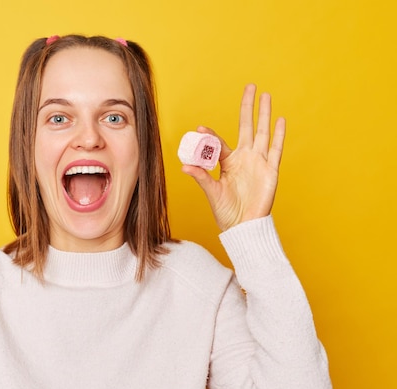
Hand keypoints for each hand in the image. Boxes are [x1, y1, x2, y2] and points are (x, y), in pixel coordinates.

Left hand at [182, 84, 284, 230]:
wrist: (244, 226)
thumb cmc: (226, 211)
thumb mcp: (211, 192)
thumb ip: (201, 176)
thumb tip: (184, 165)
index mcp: (227, 162)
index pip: (219, 142)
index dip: (210, 135)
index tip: (200, 128)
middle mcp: (244, 158)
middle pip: (247, 126)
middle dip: (248, 107)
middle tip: (249, 87)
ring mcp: (259, 162)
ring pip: (263, 132)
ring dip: (264, 114)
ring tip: (265, 95)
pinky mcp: (271, 170)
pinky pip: (276, 149)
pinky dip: (279, 135)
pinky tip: (280, 119)